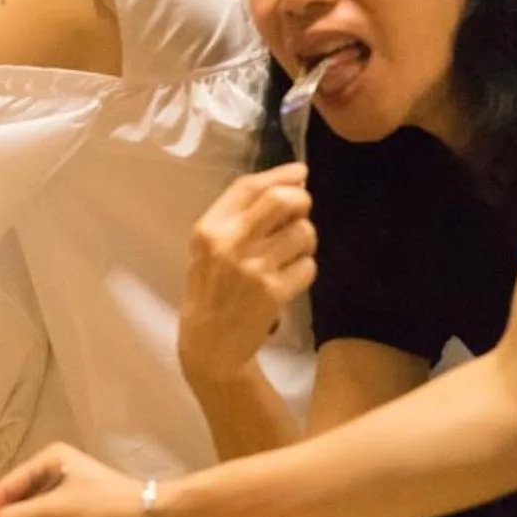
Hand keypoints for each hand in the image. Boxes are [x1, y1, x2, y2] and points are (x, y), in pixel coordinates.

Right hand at [178, 164, 316, 382]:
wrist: (210, 344)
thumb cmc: (210, 290)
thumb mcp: (209, 249)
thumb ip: (238, 218)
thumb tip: (288, 185)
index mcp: (208, 230)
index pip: (248, 187)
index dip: (280, 174)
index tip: (300, 171)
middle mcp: (229, 244)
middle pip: (281, 200)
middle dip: (300, 201)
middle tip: (300, 212)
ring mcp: (252, 268)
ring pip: (302, 233)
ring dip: (304, 241)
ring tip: (289, 254)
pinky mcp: (274, 292)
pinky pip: (308, 265)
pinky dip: (304, 270)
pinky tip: (288, 280)